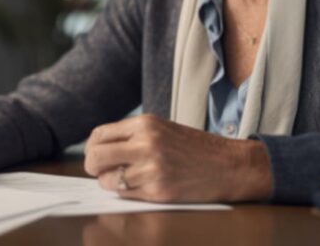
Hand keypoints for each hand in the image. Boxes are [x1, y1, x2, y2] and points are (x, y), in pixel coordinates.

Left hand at [83, 114, 271, 202]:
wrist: (228, 165)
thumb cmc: (193, 147)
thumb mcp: (161, 129)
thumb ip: (131, 136)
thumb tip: (98, 149)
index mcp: (144, 124)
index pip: (99, 135)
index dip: (91, 148)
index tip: (95, 155)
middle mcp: (146, 144)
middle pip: (95, 157)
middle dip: (93, 166)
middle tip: (99, 171)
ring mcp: (152, 169)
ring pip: (108, 180)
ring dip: (110, 182)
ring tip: (125, 178)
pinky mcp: (159, 191)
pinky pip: (126, 194)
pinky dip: (127, 192)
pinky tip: (141, 186)